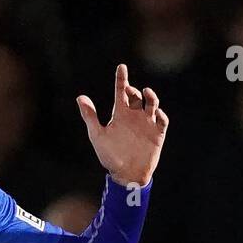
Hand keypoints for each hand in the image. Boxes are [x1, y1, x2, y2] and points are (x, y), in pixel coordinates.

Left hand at [76, 64, 167, 188]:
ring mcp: (147, 124)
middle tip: (130, 91)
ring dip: (151, 97)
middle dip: (135, 90)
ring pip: (152, 103)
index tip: (121, 67)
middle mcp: (134, 116)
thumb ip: (90, 116)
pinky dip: (161, 115)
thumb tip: (80, 97)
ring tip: (147, 95)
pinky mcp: (157, 134)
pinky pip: (162, 120)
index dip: (121, 78)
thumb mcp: (97, 135)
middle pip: (137, 96)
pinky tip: (156, 114)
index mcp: (120, 114)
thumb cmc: (110, 157)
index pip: (121, 91)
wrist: (126, 176)